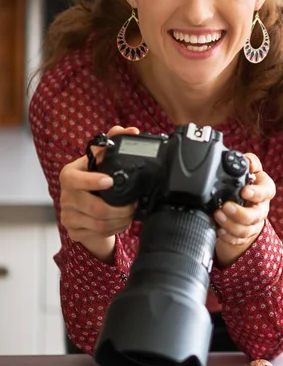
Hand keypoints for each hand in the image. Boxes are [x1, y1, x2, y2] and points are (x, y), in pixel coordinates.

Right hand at [58, 126, 139, 262]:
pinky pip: (99, 234)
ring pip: (100, 224)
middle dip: (121, 209)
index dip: (94, 182)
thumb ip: (112, 145)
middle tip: (134, 205)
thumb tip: (131, 131)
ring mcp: (69, 216)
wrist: (86, 210)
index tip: (111, 181)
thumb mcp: (101, 163)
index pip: (76, 180)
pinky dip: (116, 229)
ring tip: (130, 214)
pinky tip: (122, 222)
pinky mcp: (74, 232)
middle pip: (95, 208)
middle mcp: (66, 196)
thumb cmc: (95, 182)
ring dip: (121, 220)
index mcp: (70, 176)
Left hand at [213, 153, 275, 267]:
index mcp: (264, 191)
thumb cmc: (244, 188)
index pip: (267, 191)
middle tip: (225, 206)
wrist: (242, 210)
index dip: (257, 192)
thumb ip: (248, 164)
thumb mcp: (247, 173)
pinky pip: (236, 240)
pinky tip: (218, 229)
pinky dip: (226, 236)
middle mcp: (260, 209)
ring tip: (217, 215)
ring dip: (230, 224)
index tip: (244, 190)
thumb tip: (245, 158)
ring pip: (245, 230)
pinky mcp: (243, 237)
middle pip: (256, 215)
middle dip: (240, 213)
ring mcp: (252, 225)